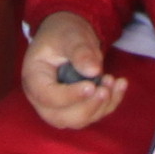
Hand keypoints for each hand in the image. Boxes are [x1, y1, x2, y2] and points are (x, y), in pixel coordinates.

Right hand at [22, 8, 123, 129]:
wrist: (68, 37)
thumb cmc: (63, 33)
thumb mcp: (70, 35)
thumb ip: (79, 51)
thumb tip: (93, 71)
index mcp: (34, 78)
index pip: (47, 96)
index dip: (70, 96)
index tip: (92, 86)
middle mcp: (42, 98)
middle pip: (62, 117)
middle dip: (88, 106)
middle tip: (106, 86)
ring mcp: (58, 107)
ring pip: (79, 120)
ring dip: (101, 106)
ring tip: (114, 81)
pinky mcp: (75, 108)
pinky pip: (93, 114)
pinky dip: (110, 103)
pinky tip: (121, 84)